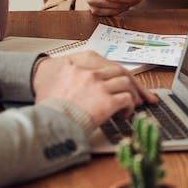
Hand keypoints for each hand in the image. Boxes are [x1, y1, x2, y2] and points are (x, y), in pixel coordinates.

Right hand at [33, 51, 157, 125]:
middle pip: (121, 72)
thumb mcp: (54, 84)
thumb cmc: (48, 108)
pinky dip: (129, 106)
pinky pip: (127, 99)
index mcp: (79, 64)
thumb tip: (80, 89)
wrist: (46, 122)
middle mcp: (90, 72)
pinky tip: (124, 114)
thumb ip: (71, 79)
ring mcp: (99, 85)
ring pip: (127, 83)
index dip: (119, 74)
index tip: (125, 81)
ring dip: (132, 95)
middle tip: (142, 94)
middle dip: (134, 83)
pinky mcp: (107, 101)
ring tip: (132, 104)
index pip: (107, 65)